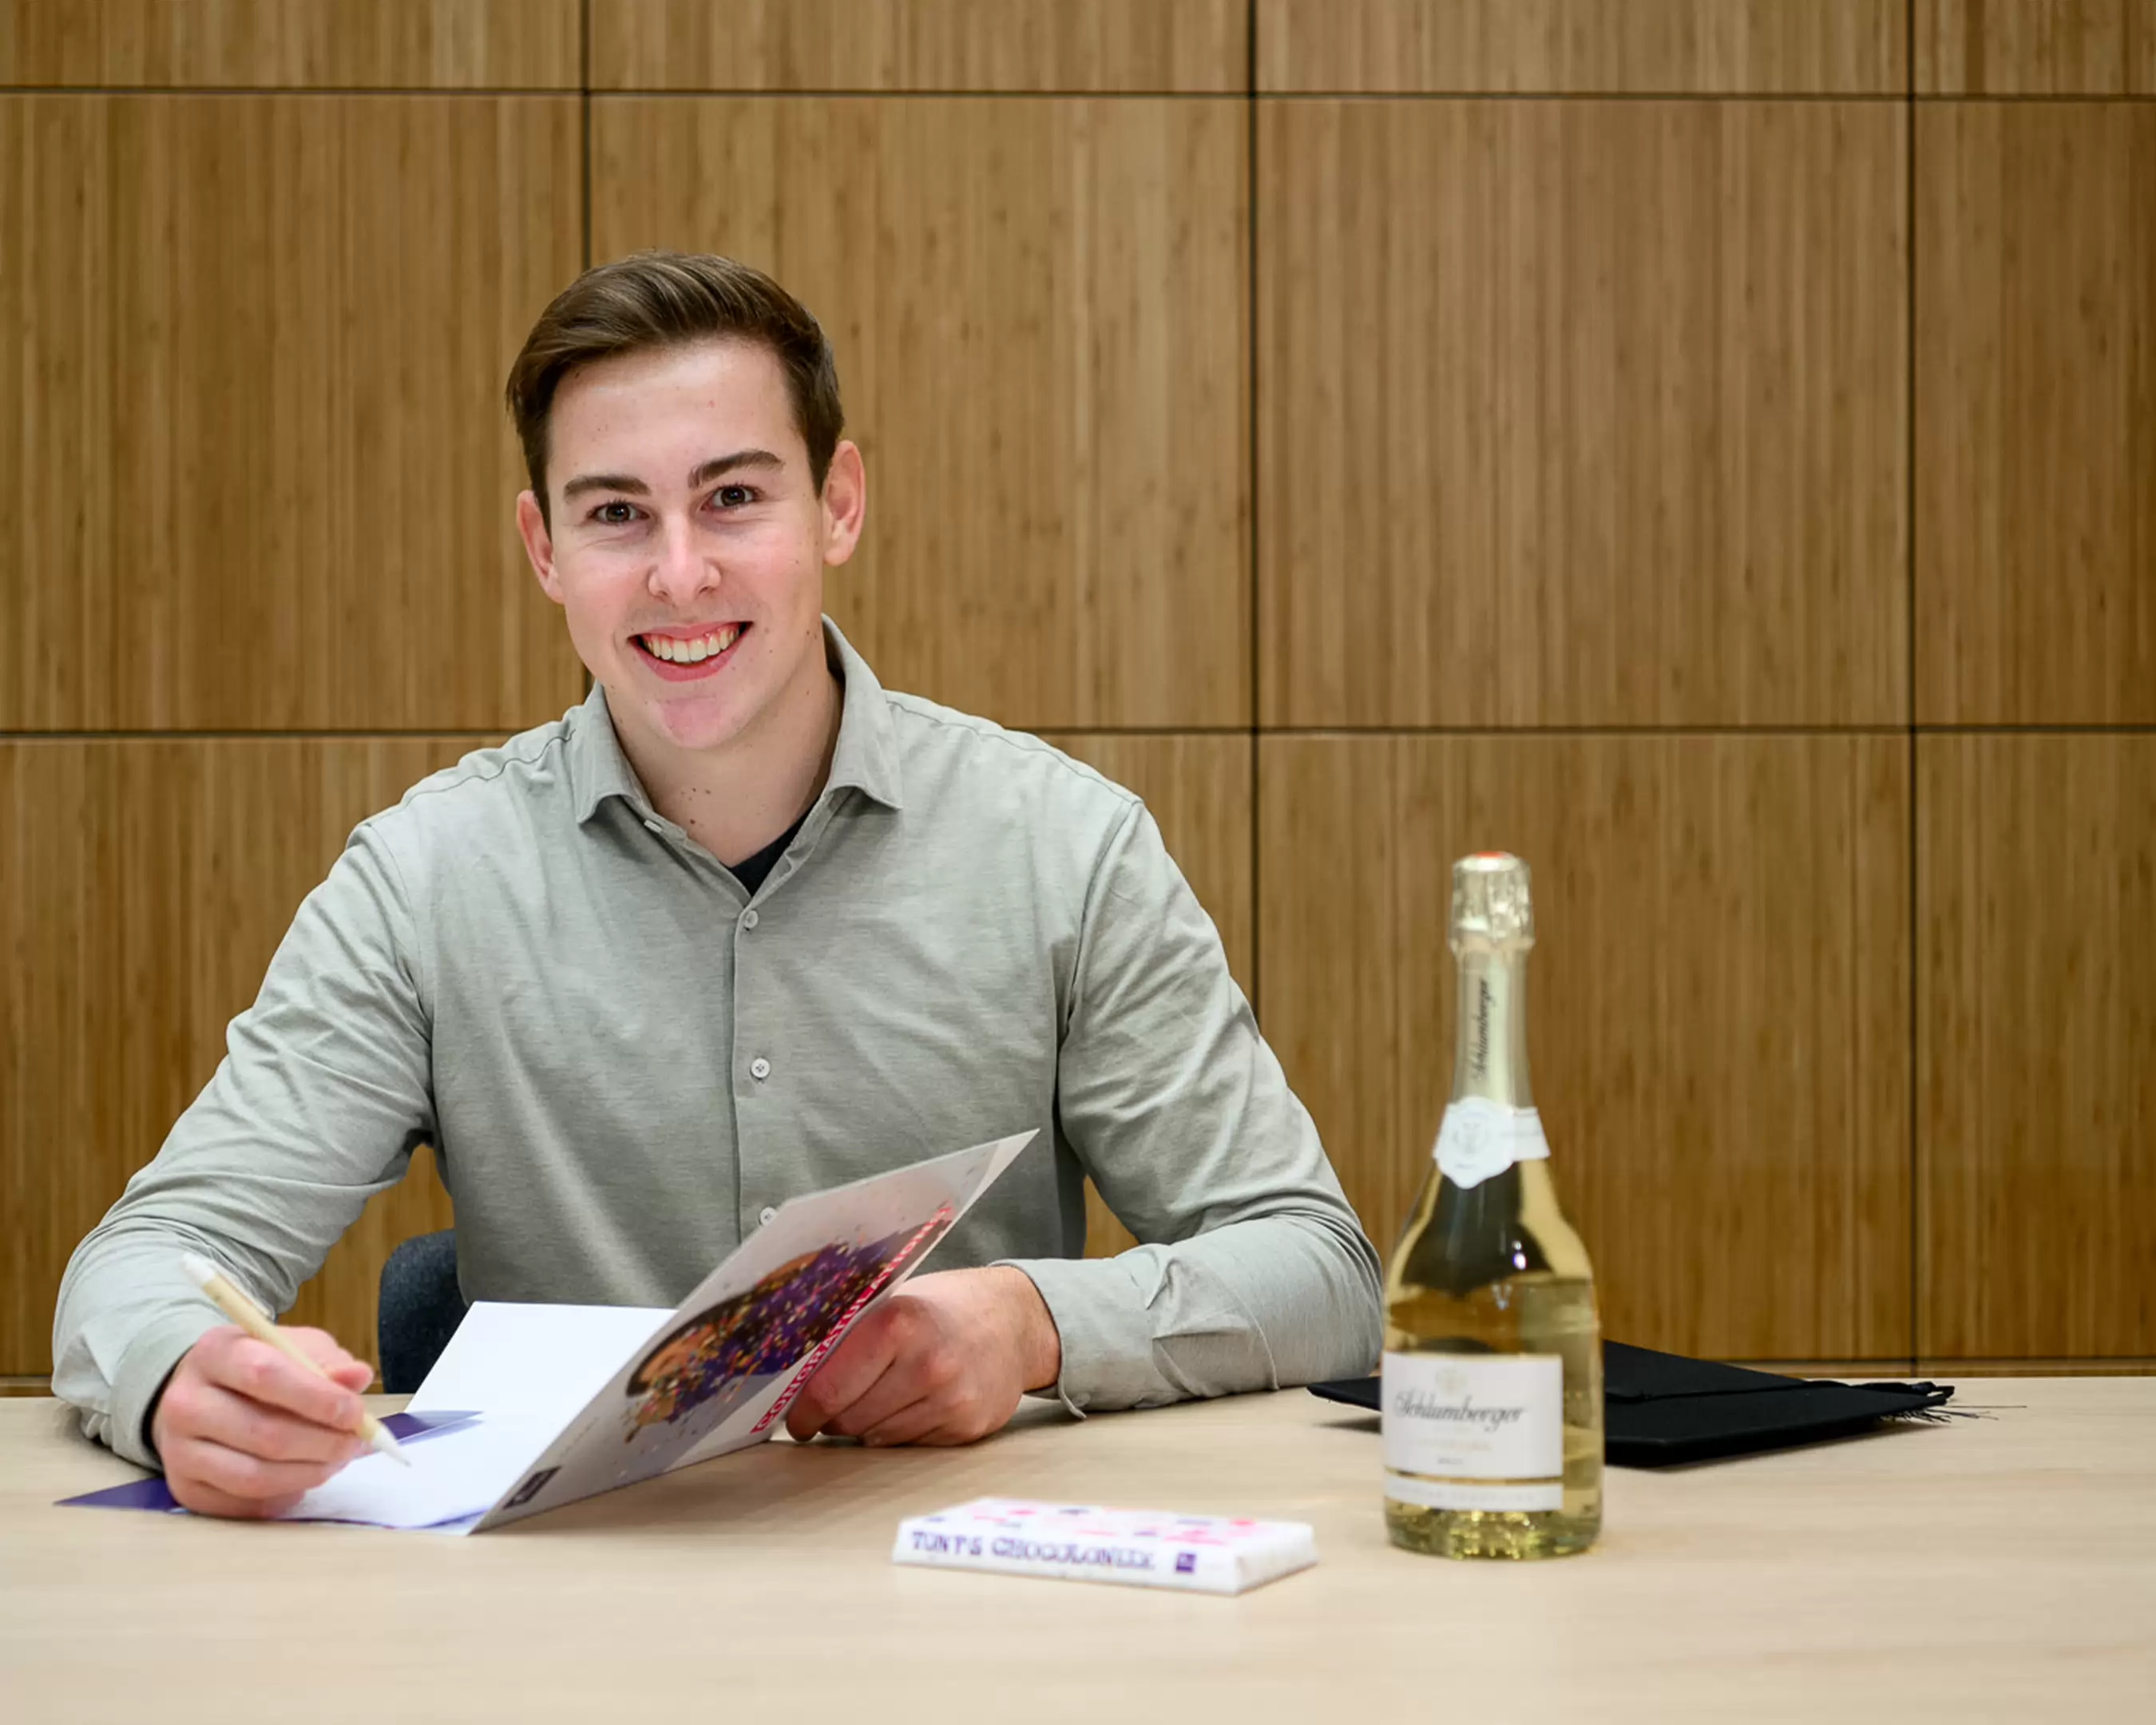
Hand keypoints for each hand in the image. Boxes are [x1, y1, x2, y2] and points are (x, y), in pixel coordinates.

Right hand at [150, 1324, 375, 1518]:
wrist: (203, 1397)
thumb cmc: (260, 1367)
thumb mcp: (295, 1349)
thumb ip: (328, 1362)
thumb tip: (358, 1377)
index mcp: (214, 1353)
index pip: (264, 1375)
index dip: (316, 1397)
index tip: (353, 1412)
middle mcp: (185, 1402)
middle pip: (262, 1432)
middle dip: (321, 1443)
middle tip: (353, 1443)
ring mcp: (178, 1450)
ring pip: (253, 1476)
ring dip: (308, 1473)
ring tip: (336, 1460)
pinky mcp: (184, 1489)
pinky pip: (245, 1504)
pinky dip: (286, 1494)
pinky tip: (304, 1476)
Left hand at [784, 1266, 1060, 1447]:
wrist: (1016, 1321)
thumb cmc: (945, 1307)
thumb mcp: (895, 1301)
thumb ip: (852, 1337)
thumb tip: (795, 1377)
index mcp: (899, 1324)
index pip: (829, 1389)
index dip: (803, 1410)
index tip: (795, 1417)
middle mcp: (927, 1364)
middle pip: (848, 1420)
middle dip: (832, 1418)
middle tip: (831, 1407)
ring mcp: (950, 1400)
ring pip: (875, 1438)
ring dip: (865, 1425)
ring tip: (878, 1396)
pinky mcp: (967, 1427)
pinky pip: (908, 1444)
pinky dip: (899, 1430)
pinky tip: (912, 1402)